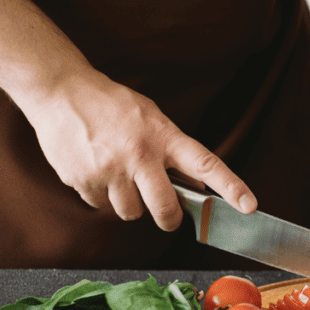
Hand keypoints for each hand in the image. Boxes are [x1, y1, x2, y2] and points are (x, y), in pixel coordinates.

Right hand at [24, 70, 255, 230]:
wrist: (60, 91)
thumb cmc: (111, 105)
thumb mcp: (152, 119)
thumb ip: (174, 152)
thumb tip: (198, 187)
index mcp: (163, 136)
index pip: (206, 164)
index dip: (231, 187)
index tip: (249, 206)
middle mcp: (139, 155)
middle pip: (165, 209)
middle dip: (168, 219)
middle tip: (166, 216)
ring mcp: (109, 170)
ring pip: (130, 212)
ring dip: (128, 203)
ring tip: (117, 174)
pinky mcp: (82, 181)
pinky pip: (100, 206)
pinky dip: (100, 195)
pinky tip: (95, 170)